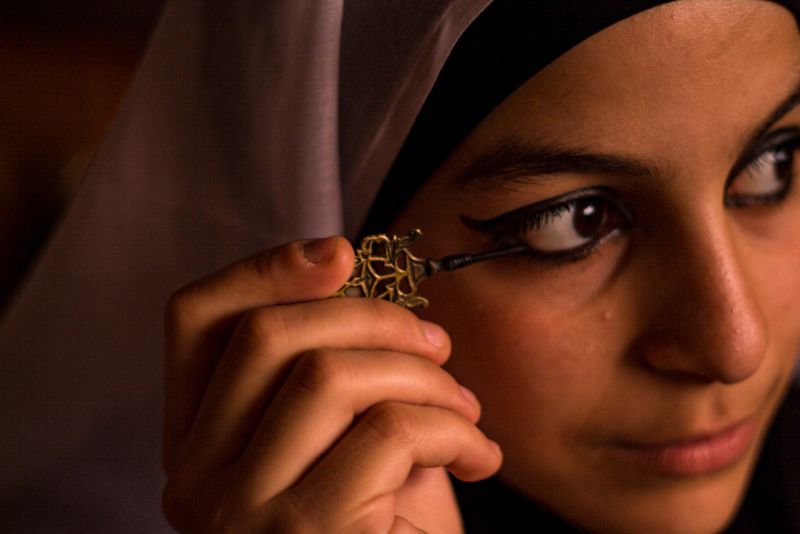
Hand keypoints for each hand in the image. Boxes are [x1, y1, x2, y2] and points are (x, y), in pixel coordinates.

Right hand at [161, 236, 501, 532]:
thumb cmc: (379, 526)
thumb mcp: (342, 440)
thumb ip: (334, 371)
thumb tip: (355, 277)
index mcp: (199, 440)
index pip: (195, 321)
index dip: (265, 269)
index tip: (342, 252)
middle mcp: (198, 476)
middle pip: (269, 335)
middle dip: (373, 316)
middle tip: (436, 344)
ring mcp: (242, 512)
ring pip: (328, 373)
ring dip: (422, 375)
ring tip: (463, 406)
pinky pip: (389, 432)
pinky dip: (453, 428)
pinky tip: (477, 454)